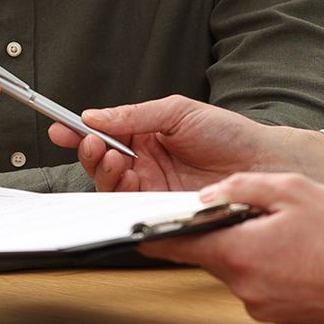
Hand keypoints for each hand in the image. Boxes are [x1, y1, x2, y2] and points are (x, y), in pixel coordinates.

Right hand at [44, 95, 323, 192]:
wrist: (263, 161)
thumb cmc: (227, 132)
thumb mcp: (178, 111)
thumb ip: (135, 115)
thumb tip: (94, 116)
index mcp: (145, 136)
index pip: (104, 135)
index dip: (80, 133)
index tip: (61, 129)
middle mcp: (145, 165)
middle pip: (102, 165)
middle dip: (91, 154)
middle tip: (92, 144)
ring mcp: (153, 190)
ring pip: (112, 189)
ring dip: (105, 173)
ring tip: (113, 158)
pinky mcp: (164, 212)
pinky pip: (134, 211)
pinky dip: (123, 200)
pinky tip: (126, 183)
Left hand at [140, 173, 323, 323]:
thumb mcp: (291, 190)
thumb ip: (241, 188)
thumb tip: (207, 195)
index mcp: (238, 251)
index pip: (179, 244)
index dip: (155, 233)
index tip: (136, 227)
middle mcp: (241, 284)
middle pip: (209, 253)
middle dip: (219, 232)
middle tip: (249, 213)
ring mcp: (256, 304)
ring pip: (234, 267)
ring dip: (246, 249)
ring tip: (284, 233)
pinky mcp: (273, 314)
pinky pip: (254, 284)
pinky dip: (264, 267)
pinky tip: (293, 254)